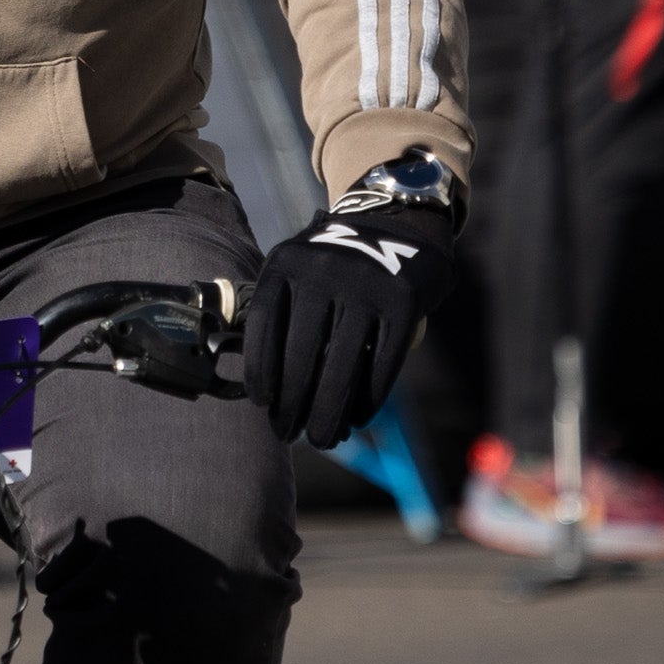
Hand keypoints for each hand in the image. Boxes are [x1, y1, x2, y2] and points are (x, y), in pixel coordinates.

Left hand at [237, 191, 459, 450]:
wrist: (398, 225)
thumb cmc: (336, 267)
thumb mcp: (300, 270)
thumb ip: (285, 314)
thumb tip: (272, 392)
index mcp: (286, 262)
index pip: (264, 325)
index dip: (260, 370)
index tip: (261, 403)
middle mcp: (322, 270)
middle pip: (301, 354)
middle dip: (292, 403)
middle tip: (288, 433)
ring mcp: (366, 284)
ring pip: (340, 365)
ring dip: (328, 411)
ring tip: (320, 437)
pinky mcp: (403, 302)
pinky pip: (382, 362)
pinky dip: (368, 397)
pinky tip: (357, 418)